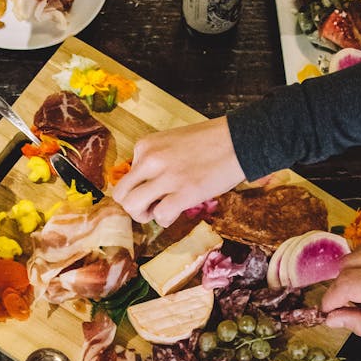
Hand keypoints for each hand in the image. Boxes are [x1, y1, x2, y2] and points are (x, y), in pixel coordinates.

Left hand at [112, 117, 245, 226]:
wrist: (239, 140)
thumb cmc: (210, 142)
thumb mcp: (171, 142)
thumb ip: (154, 160)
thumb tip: (145, 186)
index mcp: (145, 146)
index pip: (126, 176)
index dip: (140, 188)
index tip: (157, 188)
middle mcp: (150, 160)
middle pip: (121, 195)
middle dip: (134, 206)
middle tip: (152, 206)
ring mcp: (166, 177)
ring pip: (132, 207)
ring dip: (145, 215)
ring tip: (162, 210)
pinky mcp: (184, 193)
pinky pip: (160, 216)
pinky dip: (165, 220)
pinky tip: (177, 212)